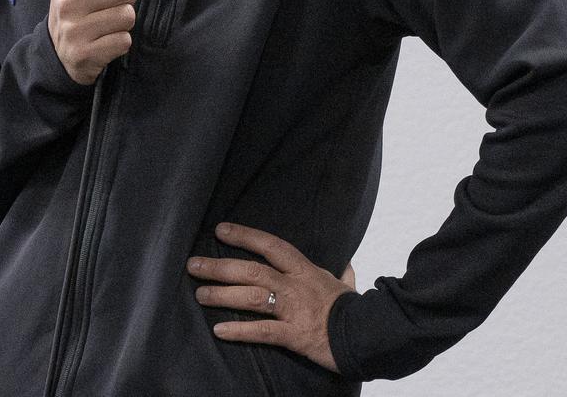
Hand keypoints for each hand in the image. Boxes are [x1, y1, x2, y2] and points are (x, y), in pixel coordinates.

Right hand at [45, 0, 140, 84]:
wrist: (57, 55)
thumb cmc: (75, 10)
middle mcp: (67, 1)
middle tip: (113, 2)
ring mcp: (74, 29)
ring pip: (128, 15)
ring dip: (124, 20)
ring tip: (107, 23)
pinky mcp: (85, 54)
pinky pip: (124, 40)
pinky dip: (120, 42)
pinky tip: (105, 41)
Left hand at [187, 222, 354, 372]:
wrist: (373, 336)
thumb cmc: (358, 311)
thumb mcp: (348, 288)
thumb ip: (343, 276)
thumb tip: (346, 265)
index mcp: (306, 271)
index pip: (271, 246)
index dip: (245, 236)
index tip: (221, 229)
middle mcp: (295, 286)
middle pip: (252, 270)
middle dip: (220, 267)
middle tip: (193, 265)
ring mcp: (294, 311)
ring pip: (252, 297)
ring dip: (222, 295)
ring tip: (199, 295)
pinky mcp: (295, 336)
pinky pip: (262, 332)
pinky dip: (240, 330)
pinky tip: (219, 330)